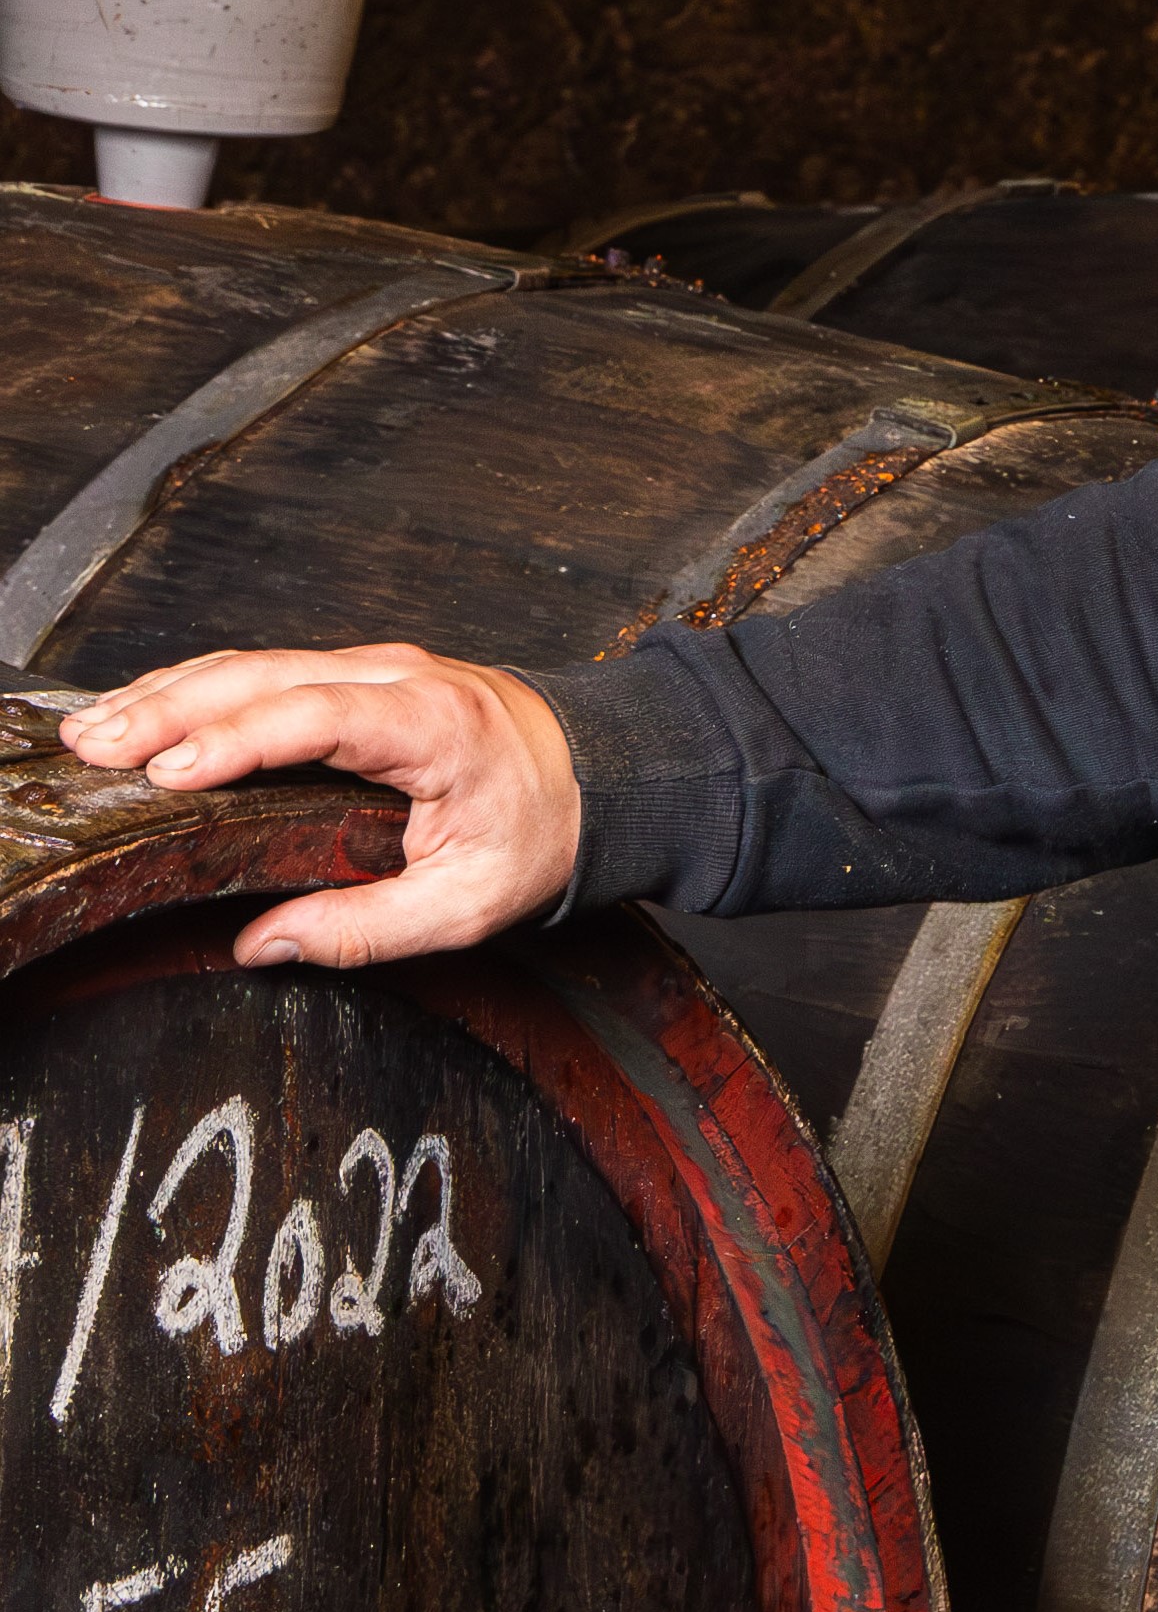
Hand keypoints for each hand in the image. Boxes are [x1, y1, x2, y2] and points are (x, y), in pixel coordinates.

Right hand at [58, 645, 584, 968]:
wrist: (612, 772)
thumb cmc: (549, 832)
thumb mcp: (470, 903)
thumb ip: (366, 929)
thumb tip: (260, 947)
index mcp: (434, 725)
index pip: (314, 717)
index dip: (234, 740)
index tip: (167, 770)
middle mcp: (401, 679)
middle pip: (264, 676)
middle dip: (169, 709)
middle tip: (92, 750)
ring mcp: (381, 668)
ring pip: (256, 663)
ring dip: (169, 694)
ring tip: (92, 732)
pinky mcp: (365, 675)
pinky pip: (270, 671)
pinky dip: (201, 689)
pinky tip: (149, 711)